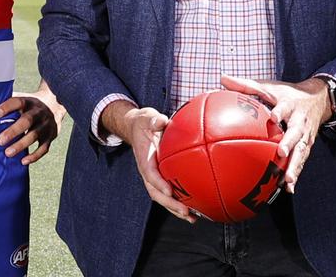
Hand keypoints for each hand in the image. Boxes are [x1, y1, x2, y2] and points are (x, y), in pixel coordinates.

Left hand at [0, 90, 65, 164]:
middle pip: (26, 121)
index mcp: (28, 102)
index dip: (7, 107)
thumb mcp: (21, 99)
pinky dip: (34, 156)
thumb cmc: (28, 105)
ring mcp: (46, 125)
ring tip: (7, 153)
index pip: (17, 102)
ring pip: (34, 136)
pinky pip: (44, 148)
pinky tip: (23, 161)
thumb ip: (6, 104)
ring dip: (21, 145)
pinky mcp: (51, 136)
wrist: (54, 105)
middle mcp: (38, 112)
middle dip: (13, 131)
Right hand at [104, 102, 194, 222]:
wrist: (138, 128)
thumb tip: (161, 121)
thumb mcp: (148, 118)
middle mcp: (148, 172)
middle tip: (185, 212)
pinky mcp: (161, 179)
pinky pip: (170, 193)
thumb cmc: (146, 123)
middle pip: (156, 193)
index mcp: (145, 158)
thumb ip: (154, 120)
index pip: (150, 174)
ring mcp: (154, 177)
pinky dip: (181, 203)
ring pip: (163, 198)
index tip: (168, 190)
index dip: (158, 183)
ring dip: (176, 209)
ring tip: (192, 218)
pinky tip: (196, 209)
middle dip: (170, 204)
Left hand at [220, 74, 332, 193]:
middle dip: (290, 143)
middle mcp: (299, 122)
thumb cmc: (286, 93)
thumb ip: (246, 84)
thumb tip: (221, 78)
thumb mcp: (269, 86)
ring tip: (288, 180)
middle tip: (281, 152)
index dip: (280, 112)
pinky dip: (296, 174)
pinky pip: (302, 162)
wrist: (318, 99)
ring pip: (301, 152)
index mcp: (289, 105)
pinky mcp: (307, 146)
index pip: (285, 107)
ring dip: (295, 166)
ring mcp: (305, 136)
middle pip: (296, 133)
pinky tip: (288, 189)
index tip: (273, 116)